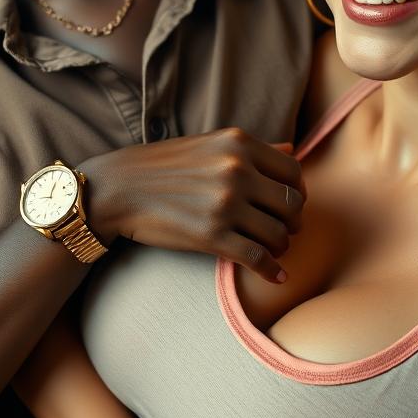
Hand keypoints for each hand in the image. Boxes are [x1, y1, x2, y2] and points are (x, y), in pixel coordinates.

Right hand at [80, 129, 303, 283]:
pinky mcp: (212, 236)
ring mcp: (225, 204)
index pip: (294, 171)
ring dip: (281, 246)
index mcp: (239, 143)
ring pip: (279, 234)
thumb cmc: (164, 165)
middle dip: (293, 221)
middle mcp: (237, 170)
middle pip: (292, 204)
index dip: (299, 191)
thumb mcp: (210, 143)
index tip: (290, 203)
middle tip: (285, 229)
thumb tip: (292, 149)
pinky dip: (272, 270)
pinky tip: (277, 275)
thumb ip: (253, 148)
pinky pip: (258, 258)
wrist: (119, 188)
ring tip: (272, 249)